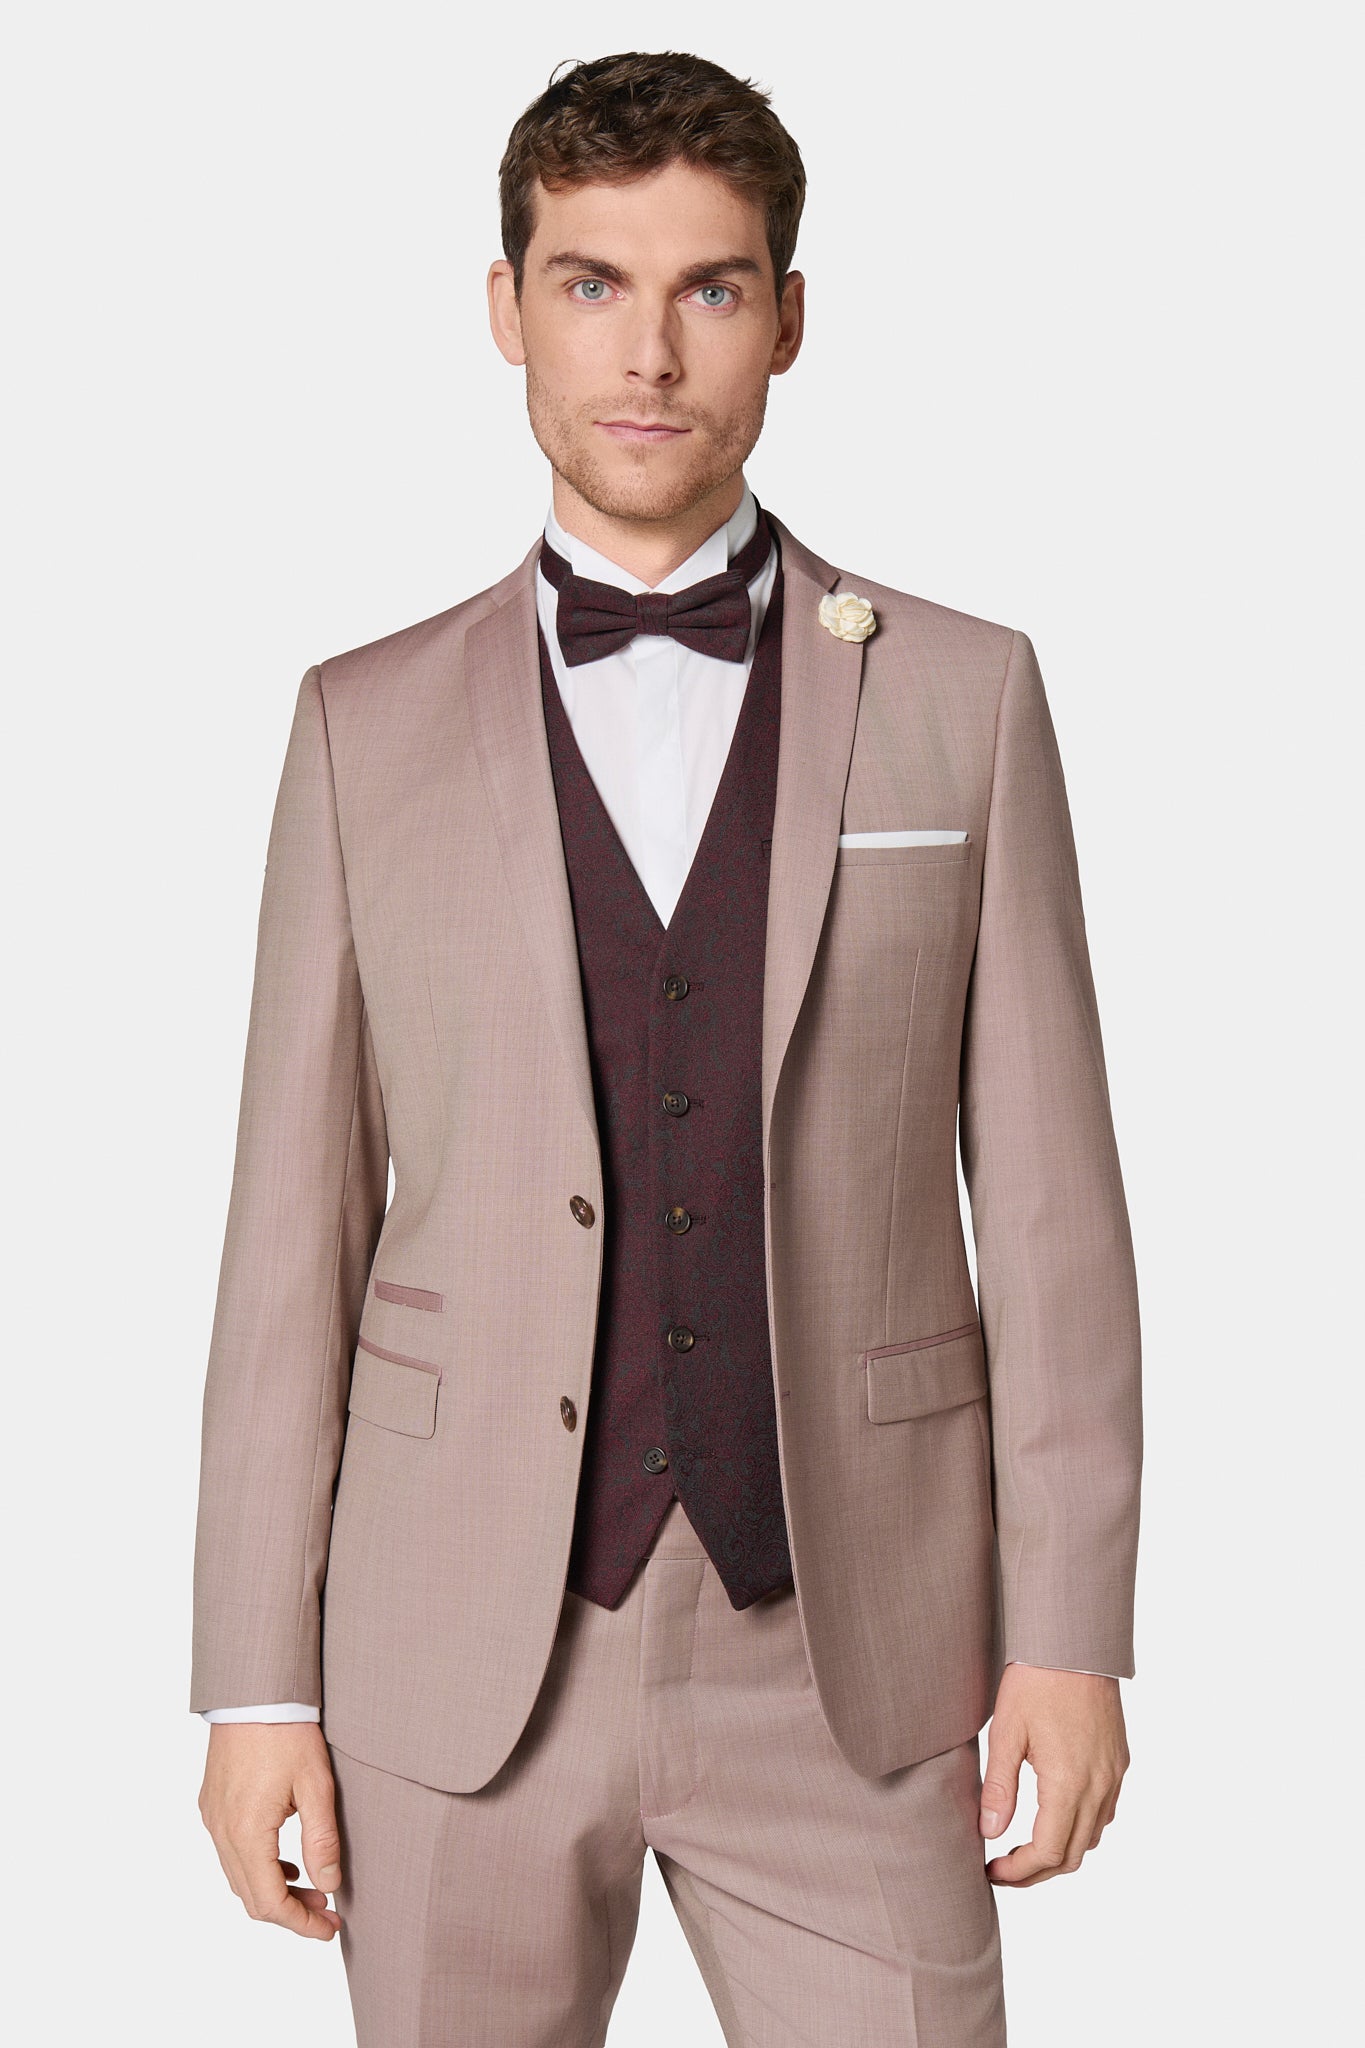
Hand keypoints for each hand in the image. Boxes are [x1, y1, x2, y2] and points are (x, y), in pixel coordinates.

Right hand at [198, 1721, 343, 1936]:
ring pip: (239, 1877)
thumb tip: (329, 1885)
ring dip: (274, 1891)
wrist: (253, 1690)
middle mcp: (221, 1831)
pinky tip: (285, 1863)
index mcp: (246, 1832)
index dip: (300, 1924)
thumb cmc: (287, 1732)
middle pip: (251, 1897)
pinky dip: (257, 1868)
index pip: (269, 1902)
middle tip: (328, 1913)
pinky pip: (230, 1853)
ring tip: (313, 1889)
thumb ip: (322, 1840)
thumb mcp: (316, 1785)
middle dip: (290, 1912)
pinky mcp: (212, 1804)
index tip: (329, 1929)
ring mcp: (212, 1818)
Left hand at [979, 1664, 1128, 1885]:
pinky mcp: (1119, 1762)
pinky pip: (1104, 1813)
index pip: (1048, 1853)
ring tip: (1023, 1848)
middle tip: (1003, 1870)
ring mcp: (1114, 1775)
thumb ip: (999, 1788)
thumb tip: (988, 1833)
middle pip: (1073, 1856)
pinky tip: (1054, 1816)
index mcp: (1069, 1784)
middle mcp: (1099, 1787)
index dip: (1018, 1873)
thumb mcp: (1006, 1733)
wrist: (1075, 1644)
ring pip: (1092, 1838)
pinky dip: (1080, 1828)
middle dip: (1036, 1872)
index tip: (991, 1872)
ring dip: (1060, 1853)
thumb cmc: (1036, 1682)